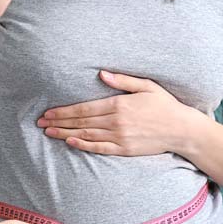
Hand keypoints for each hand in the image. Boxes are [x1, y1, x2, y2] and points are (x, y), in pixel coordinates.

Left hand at [37, 71, 197, 155]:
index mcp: (119, 104)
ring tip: (49, 132)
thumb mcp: (146, 86)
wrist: (181, 130)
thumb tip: (101, 74)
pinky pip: (99, 148)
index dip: (64, 111)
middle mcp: (116, 122)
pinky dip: (83, 145)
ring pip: (86, 135)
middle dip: (59, 122)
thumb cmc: (165, 105)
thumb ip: (123, 80)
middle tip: (41, 122)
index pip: (84, 108)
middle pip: (81, 122)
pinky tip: (71, 142)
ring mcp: (120, 137)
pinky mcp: (125, 149)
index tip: (49, 112)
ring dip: (65, 134)